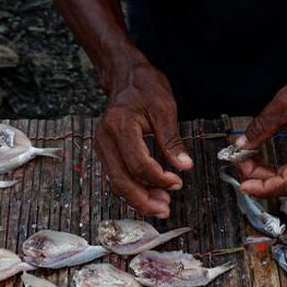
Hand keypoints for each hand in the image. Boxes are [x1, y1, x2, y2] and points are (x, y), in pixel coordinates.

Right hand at [96, 61, 192, 216]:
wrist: (126, 77)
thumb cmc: (145, 87)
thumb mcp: (164, 108)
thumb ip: (172, 139)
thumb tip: (184, 166)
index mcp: (119, 125)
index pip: (138, 164)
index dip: (158, 178)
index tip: (178, 181)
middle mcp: (105, 139)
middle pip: (121, 181)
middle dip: (143, 200)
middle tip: (165, 209)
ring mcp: (102, 147)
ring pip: (117, 183)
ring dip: (138, 199)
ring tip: (161, 204)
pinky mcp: (106, 152)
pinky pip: (117, 177)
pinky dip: (134, 189)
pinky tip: (151, 193)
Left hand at [234, 60, 286, 197]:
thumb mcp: (281, 106)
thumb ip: (259, 129)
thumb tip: (242, 144)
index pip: (286, 184)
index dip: (263, 188)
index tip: (244, 184)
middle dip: (261, 179)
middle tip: (241, 165)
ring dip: (268, 175)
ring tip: (249, 162)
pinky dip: (278, 169)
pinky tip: (264, 161)